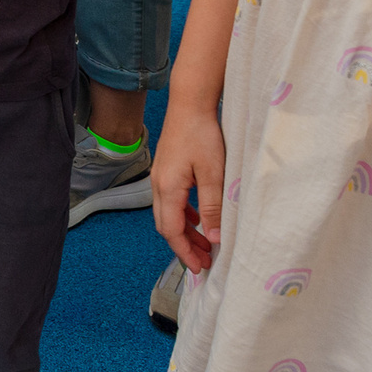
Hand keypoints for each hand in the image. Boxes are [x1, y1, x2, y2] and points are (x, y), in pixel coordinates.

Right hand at [150, 106, 224, 273]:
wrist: (189, 103)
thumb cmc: (202, 134)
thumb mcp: (213, 174)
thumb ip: (212, 207)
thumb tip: (213, 238)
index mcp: (168, 188)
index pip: (172, 231)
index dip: (185, 252)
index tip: (200, 268)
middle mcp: (159, 185)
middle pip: (167, 226)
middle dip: (185, 246)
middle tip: (205, 262)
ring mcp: (160, 176)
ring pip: (169, 214)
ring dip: (185, 232)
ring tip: (205, 243)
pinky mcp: (166, 169)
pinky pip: (171, 201)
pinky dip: (184, 215)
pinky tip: (198, 217)